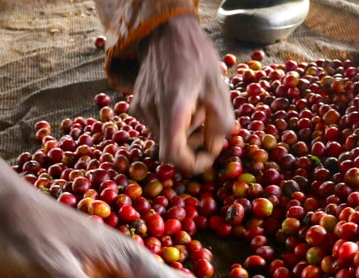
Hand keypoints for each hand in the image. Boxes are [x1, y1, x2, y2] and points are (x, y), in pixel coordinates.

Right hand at [130, 15, 233, 174]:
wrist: (166, 31)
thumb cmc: (196, 56)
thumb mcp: (219, 88)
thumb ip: (220, 123)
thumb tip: (213, 147)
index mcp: (173, 109)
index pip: (173, 155)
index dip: (192, 164)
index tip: (207, 158)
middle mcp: (151, 112)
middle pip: (172, 148)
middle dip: (194, 145)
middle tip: (210, 126)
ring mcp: (141, 108)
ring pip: (166, 137)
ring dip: (185, 132)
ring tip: (199, 107)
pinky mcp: (137, 104)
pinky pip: (158, 125)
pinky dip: (174, 123)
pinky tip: (185, 103)